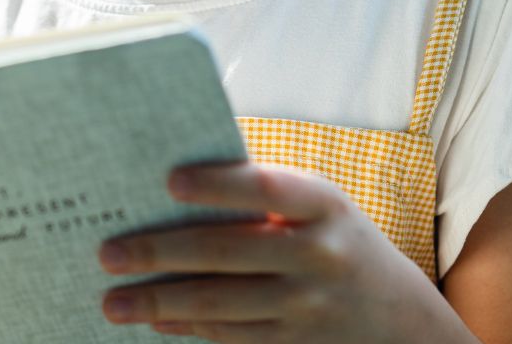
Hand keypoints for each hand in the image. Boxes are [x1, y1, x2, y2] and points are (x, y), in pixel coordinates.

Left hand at [96, 161, 442, 341]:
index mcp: (323, 204)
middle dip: (160, 254)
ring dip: (160, 302)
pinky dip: (188, 328)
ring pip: (221, 304)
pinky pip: (232, 336)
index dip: (216, 184)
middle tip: (108, 254)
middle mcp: (318, 255)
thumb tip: (177, 183)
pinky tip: (155, 320)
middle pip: (227, 253)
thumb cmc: (337, 237)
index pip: (263, 187)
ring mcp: (308, 308)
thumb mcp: (319, 204)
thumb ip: (264, 192)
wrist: (403, 318)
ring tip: (113, 300)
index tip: (167, 182)